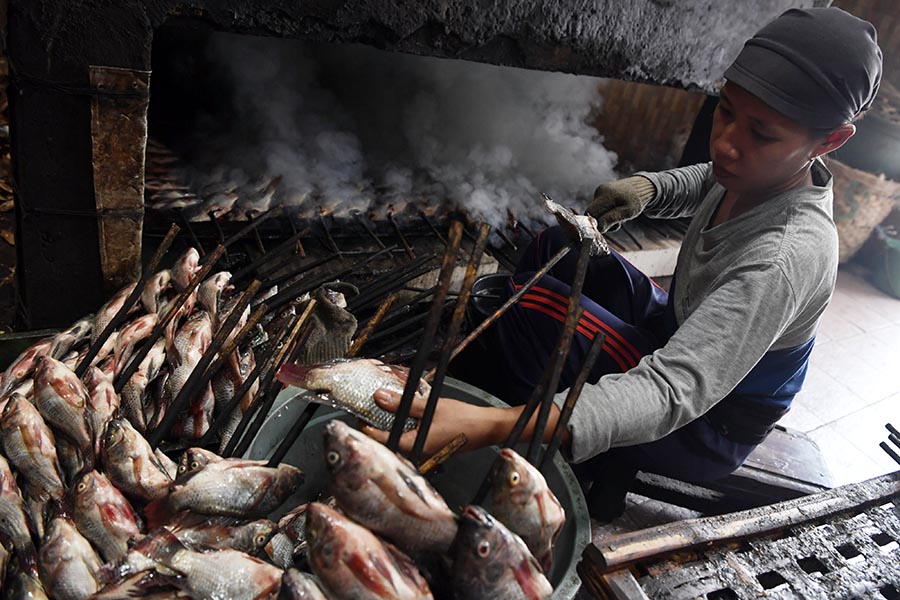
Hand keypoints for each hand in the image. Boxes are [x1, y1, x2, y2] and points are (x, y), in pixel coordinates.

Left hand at [361, 388, 508, 458]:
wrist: (486, 428)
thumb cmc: (463, 419)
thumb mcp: (430, 406)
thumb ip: (403, 403)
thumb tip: (379, 397)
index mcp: (414, 445)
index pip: (381, 440)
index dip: (367, 429)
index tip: (360, 417)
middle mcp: (418, 453)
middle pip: (388, 443)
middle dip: (376, 429)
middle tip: (369, 413)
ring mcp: (425, 453)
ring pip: (399, 443)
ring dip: (390, 429)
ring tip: (384, 413)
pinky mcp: (431, 450)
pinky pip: (411, 441)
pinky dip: (404, 430)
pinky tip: (405, 419)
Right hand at [585, 176, 655, 231]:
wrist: (642, 186)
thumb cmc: (636, 201)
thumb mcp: (627, 212)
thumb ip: (611, 219)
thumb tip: (598, 228)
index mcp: (605, 195)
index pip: (590, 213)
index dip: (595, 223)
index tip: (607, 228)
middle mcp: (600, 191)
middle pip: (591, 212)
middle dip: (600, 221)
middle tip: (615, 223)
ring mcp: (600, 191)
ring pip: (596, 210)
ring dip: (605, 217)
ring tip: (618, 216)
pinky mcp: (601, 192)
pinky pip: (599, 206)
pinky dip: (606, 212)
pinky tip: (615, 210)